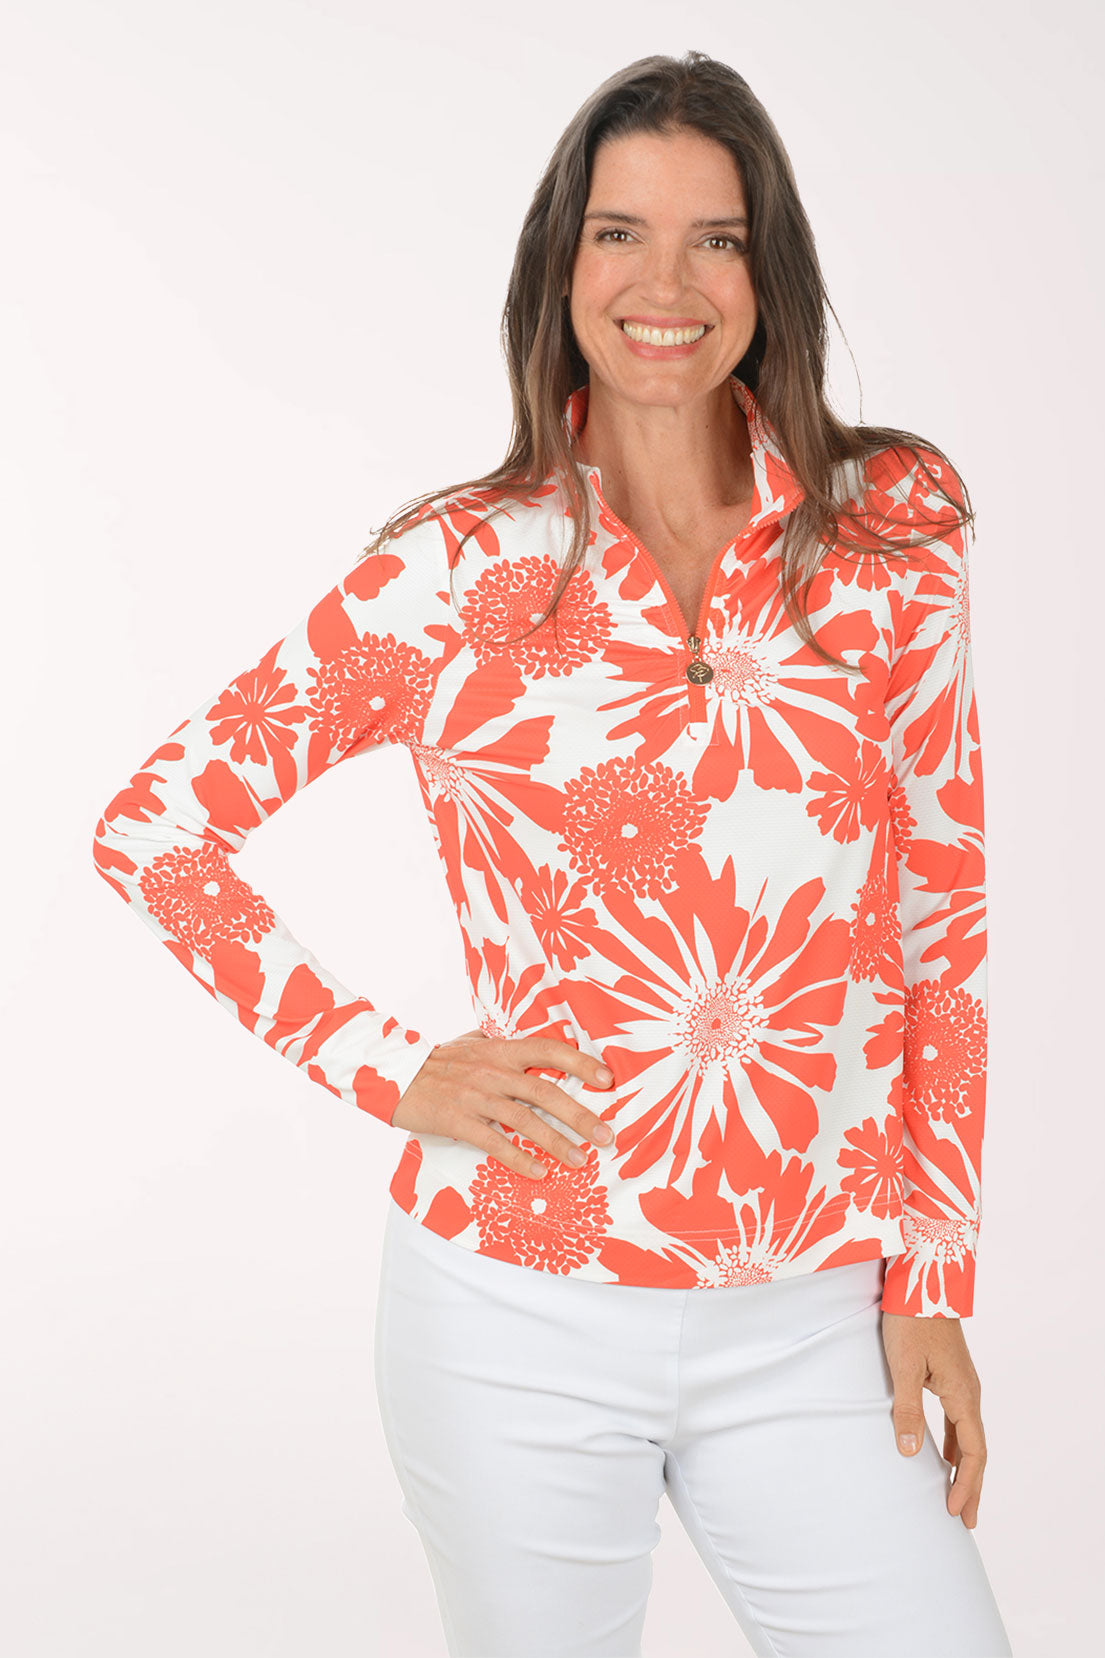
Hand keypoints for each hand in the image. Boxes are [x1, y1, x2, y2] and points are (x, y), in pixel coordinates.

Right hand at [391, 1029, 615, 1176]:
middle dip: (580, 1115)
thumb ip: (498, 1042)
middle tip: (606, 1135)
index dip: (580, 1063)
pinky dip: (518, 1159)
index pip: (548, 1049)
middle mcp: (493, 1071)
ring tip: (580, 1160)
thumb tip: (521, 1036)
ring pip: (524, 1120)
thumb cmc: (437, 1061)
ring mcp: (476, 1096)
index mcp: (500, 1049)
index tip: (607, 1079)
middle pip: (545, 1091)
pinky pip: (494, 1142)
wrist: (395, 1076)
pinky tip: (539, 1173)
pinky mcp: (459, 1120)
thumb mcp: (471, 1043)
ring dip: (556, 1142)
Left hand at [881, 1311, 986, 1529]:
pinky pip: (959, 1420)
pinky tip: (945, 1453)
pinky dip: (956, 1444)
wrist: (920, 1282)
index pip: (974, 1454)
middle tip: (965, 1520)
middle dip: (971, 1486)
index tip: (955, 1512)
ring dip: (964, 1467)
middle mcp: (968, 1392)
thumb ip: (907, 1409)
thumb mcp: (903, 1367)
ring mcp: (962, 1384)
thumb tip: (910, 1453)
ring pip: (969, 1436)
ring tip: (956, 1493)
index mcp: (963, 1395)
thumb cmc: (910, 1321)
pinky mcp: (950, 1375)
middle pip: (976, 1451)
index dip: (966, 1486)